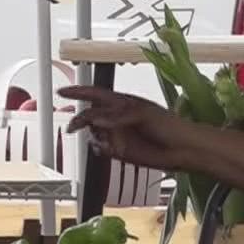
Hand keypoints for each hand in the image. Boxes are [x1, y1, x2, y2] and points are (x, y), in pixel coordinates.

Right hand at [58, 87, 198, 169]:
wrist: (181, 149)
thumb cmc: (167, 125)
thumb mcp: (141, 113)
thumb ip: (116, 115)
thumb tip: (95, 118)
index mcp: (122, 103)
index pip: (95, 94)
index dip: (78, 92)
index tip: (62, 92)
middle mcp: (117, 118)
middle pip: (90, 114)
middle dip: (80, 118)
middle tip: (74, 125)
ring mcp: (117, 134)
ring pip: (93, 133)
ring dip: (92, 134)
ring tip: (104, 138)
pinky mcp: (119, 151)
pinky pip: (100, 149)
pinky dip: (100, 148)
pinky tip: (108, 148)